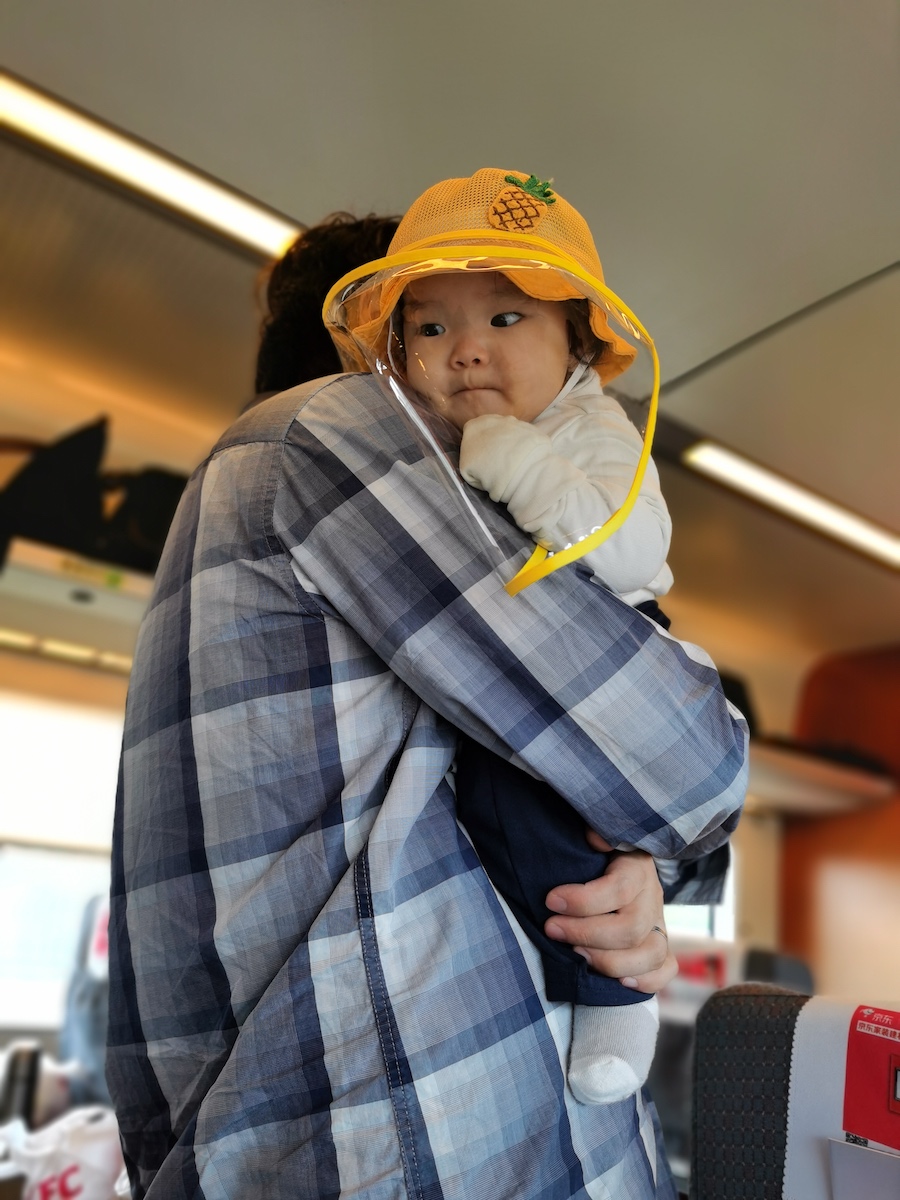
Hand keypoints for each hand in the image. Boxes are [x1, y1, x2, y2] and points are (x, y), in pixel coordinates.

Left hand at [543, 831, 676, 993]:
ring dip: (609, 962)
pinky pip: (666, 971)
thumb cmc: (591, 856)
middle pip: (631, 928)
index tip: (550, 901)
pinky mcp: (661, 948)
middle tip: (552, 929)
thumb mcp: (590, 840)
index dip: (584, 900)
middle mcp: (652, 898)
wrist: (613, 865)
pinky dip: (646, 981)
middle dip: (586, 933)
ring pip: (651, 954)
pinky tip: (619, 983)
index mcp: (636, 867)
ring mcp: (660, 925)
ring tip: (576, 956)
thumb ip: (594, 834)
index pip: (620, 888)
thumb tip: (596, 838)